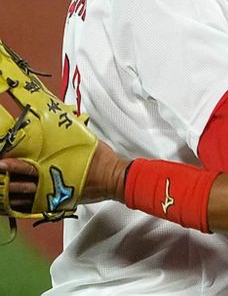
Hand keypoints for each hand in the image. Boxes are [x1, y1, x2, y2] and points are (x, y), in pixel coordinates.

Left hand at [0, 139, 132, 207]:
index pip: (26, 167)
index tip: (0, 162)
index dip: (11, 165)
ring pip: (23, 199)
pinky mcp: (57, 204)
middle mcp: (50, 185)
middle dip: (5, 180)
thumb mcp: (87, 141)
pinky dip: (20, 207)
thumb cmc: (102, 161)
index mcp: (55, 168)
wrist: (115, 179)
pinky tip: (11, 205)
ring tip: (0, 190)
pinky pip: (33, 208)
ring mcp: (52, 197)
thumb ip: (72, 134)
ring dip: (8, 194)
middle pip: (20, 185)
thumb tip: (67, 120)